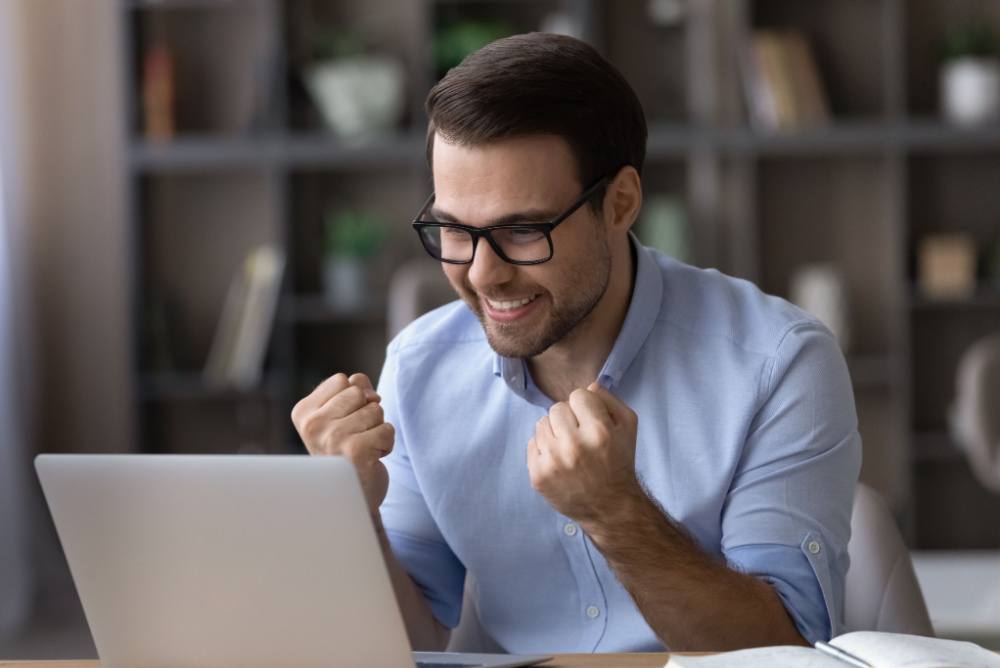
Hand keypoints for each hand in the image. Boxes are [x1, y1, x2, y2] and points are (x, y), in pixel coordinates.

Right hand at [291, 372, 393, 511]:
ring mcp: (332, 438)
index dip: (353, 398)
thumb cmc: (347, 452)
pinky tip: (371, 458)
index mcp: (304, 413)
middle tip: (355, 437)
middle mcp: (312, 425)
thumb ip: (353, 390)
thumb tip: (370, 392)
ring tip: (362, 448)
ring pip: (375, 410)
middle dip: (367, 412)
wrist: (351, 498)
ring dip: (377, 429)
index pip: (342, 380)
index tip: (345, 423)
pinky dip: (386, 443)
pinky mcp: (354, 452)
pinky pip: (387, 429)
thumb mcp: (342, 415)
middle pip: (359, 392)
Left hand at [527, 382, 640, 523]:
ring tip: (569, 449)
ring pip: (541, 423)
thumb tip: (588, 386)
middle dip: (569, 419)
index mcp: (599, 431)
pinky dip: (543, 449)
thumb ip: (608, 399)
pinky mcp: (538, 476)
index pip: (578, 395)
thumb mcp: (628, 426)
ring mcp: (553, 462)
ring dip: (554, 432)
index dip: (586, 407)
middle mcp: (574, 446)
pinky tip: (559, 461)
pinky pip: (531, 443)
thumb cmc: (619, 462)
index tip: (592, 423)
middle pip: (557, 408)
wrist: (610, 507)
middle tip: (580, 438)